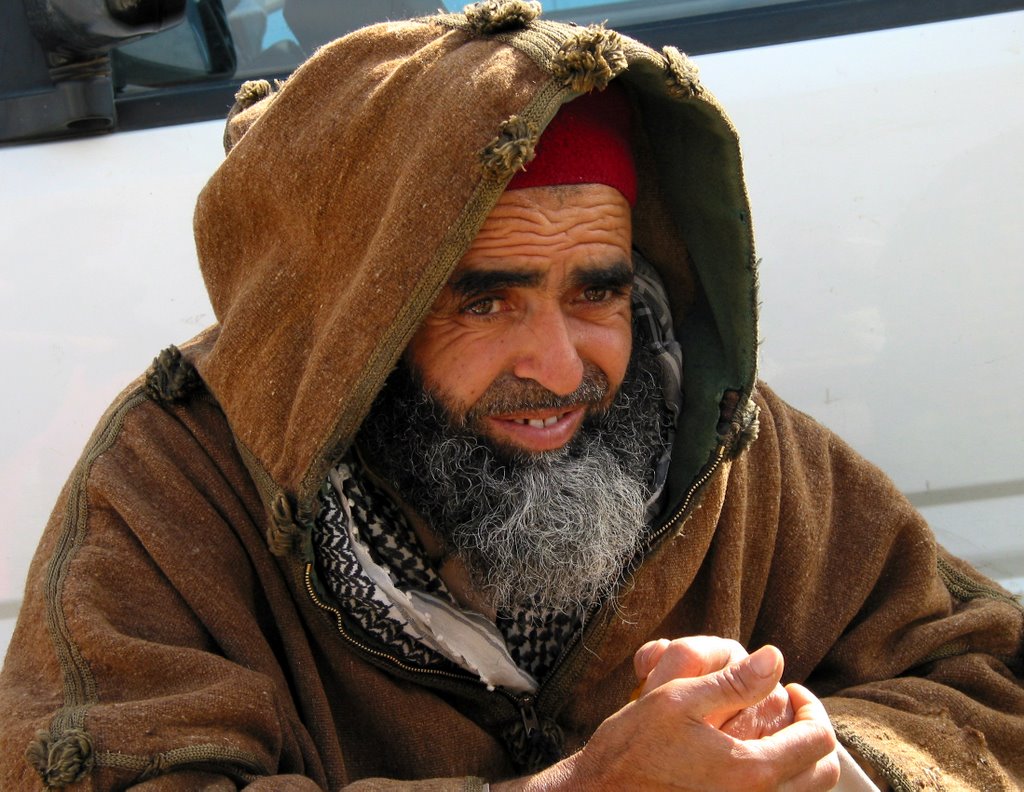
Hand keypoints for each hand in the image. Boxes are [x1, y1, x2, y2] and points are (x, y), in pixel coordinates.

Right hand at [501, 643, 839, 791]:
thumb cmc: (632, 751)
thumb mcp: (676, 701)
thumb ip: (733, 682)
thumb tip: (775, 659)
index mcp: (751, 769)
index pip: (817, 739)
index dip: (810, 707)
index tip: (790, 689)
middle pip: (822, 773)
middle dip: (811, 734)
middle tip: (788, 711)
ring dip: (799, 760)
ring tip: (771, 735)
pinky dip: (779, 782)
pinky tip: (748, 762)